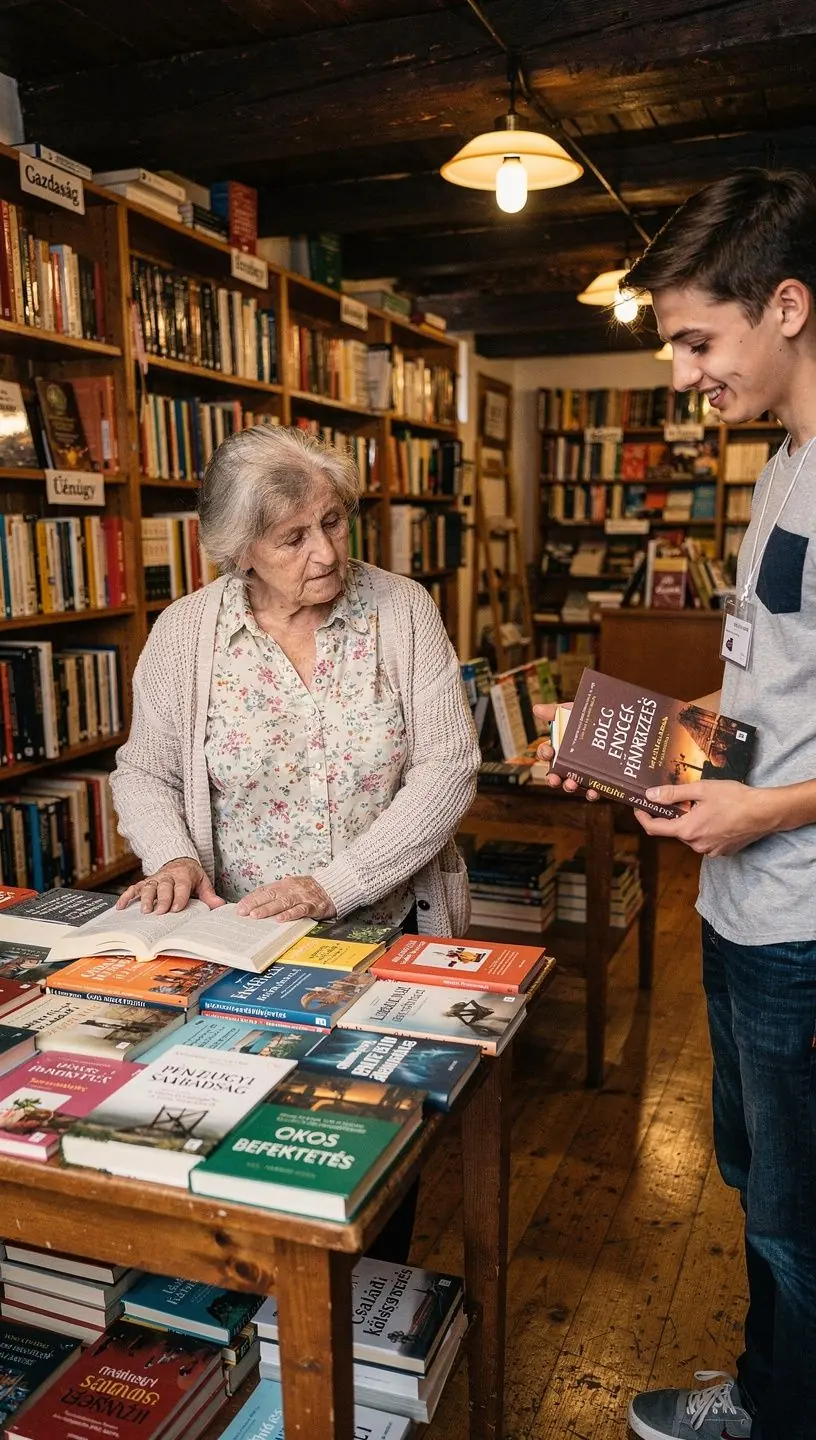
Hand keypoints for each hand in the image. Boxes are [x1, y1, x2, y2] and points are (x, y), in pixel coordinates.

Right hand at [117, 859, 224, 914]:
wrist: (179, 862)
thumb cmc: (191, 876)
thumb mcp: (203, 882)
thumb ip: (209, 895)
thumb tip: (220, 905)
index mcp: (183, 875)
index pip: (182, 886)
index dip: (179, 897)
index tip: (177, 909)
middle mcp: (167, 876)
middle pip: (164, 887)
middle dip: (162, 899)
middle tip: (160, 912)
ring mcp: (155, 879)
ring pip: (148, 887)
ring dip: (146, 898)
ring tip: (144, 911)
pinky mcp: (145, 882)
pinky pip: (134, 888)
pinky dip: (127, 896)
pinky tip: (121, 906)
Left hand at [236, 876, 335, 922]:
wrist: (333, 887)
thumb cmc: (310, 890)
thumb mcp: (292, 888)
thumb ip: (277, 895)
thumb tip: (258, 905)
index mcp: (284, 884)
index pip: (264, 890)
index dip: (252, 898)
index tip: (240, 907)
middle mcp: (291, 889)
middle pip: (270, 895)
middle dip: (255, 904)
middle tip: (243, 912)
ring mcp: (302, 897)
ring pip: (283, 902)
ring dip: (268, 909)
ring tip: (256, 915)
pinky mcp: (313, 905)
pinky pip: (300, 910)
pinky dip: (290, 914)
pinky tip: (281, 919)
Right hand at [532, 701, 598, 800]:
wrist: (620, 724)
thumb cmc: (591, 718)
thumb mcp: (573, 712)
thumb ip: (555, 711)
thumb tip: (536, 708)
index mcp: (560, 746)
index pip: (546, 752)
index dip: (544, 753)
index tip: (548, 752)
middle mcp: (568, 762)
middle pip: (555, 773)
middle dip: (552, 778)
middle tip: (554, 779)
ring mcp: (583, 772)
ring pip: (572, 784)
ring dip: (568, 786)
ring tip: (571, 785)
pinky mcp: (599, 780)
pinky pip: (593, 790)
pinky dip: (591, 793)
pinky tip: (593, 791)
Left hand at [634, 780, 776, 855]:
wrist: (765, 812)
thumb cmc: (735, 798)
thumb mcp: (701, 790)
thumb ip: (673, 794)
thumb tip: (650, 796)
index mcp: (687, 830)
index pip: (654, 828)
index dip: (643, 817)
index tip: (639, 807)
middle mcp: (696, 845)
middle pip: (675, 830)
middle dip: (675, 815)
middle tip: (682, 798)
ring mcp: (710, 851)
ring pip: (691, 835)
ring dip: (692, 821)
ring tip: (706, 805)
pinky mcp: (723, 851)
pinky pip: (706, 840)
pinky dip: (706, 828)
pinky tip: (718, 815)